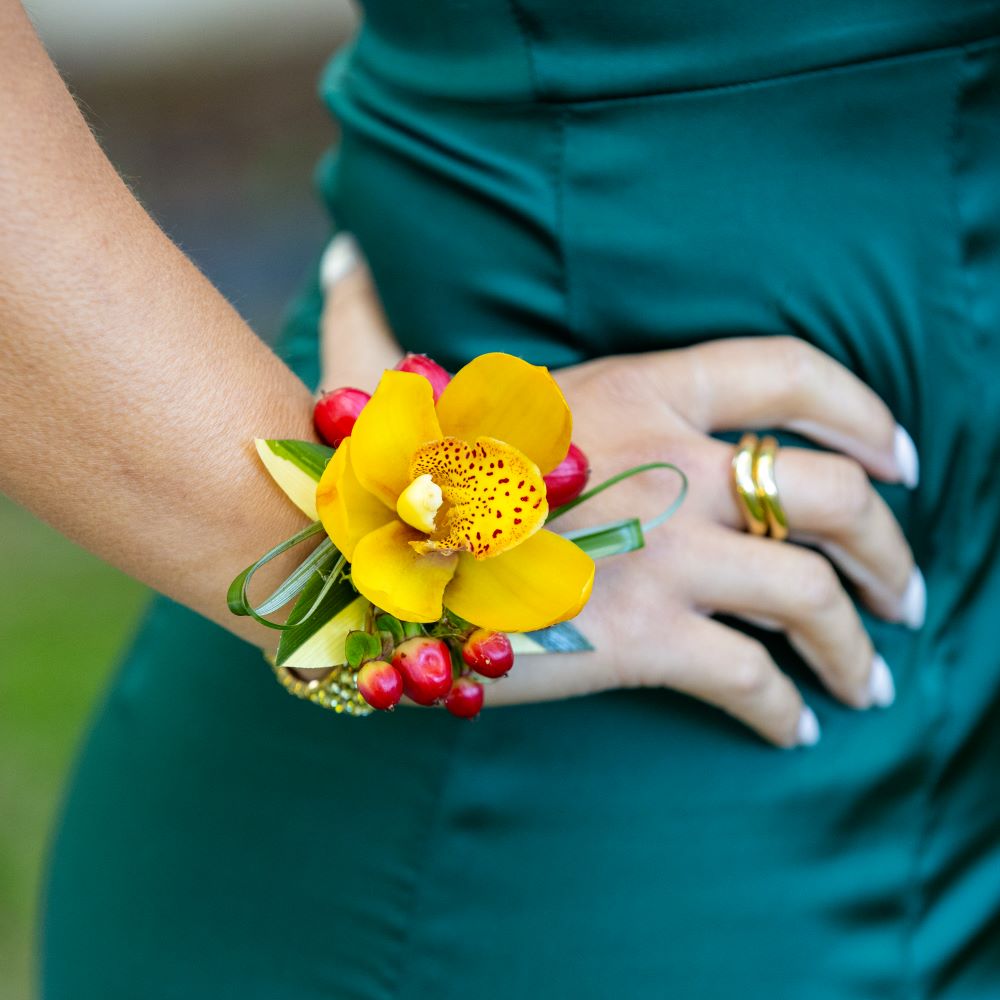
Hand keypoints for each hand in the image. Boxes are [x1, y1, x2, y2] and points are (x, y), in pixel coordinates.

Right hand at [317, 235, 922, 746]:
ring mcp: (667, 553)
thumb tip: (339, 253)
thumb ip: (386, 319)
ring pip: (814, 597)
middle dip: (890, 548)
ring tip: (873, 678)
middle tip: (905, 590)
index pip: (790, 374)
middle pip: (833, 495)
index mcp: (638, 390)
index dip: (864, 411)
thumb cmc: (384, 474)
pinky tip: (795, 728)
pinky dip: (784, 709)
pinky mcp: (645, 639)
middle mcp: (672, 463)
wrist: (353, 565)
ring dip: (858, 645)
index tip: (897, 458)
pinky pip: (749, 679)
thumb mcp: (412, 387)